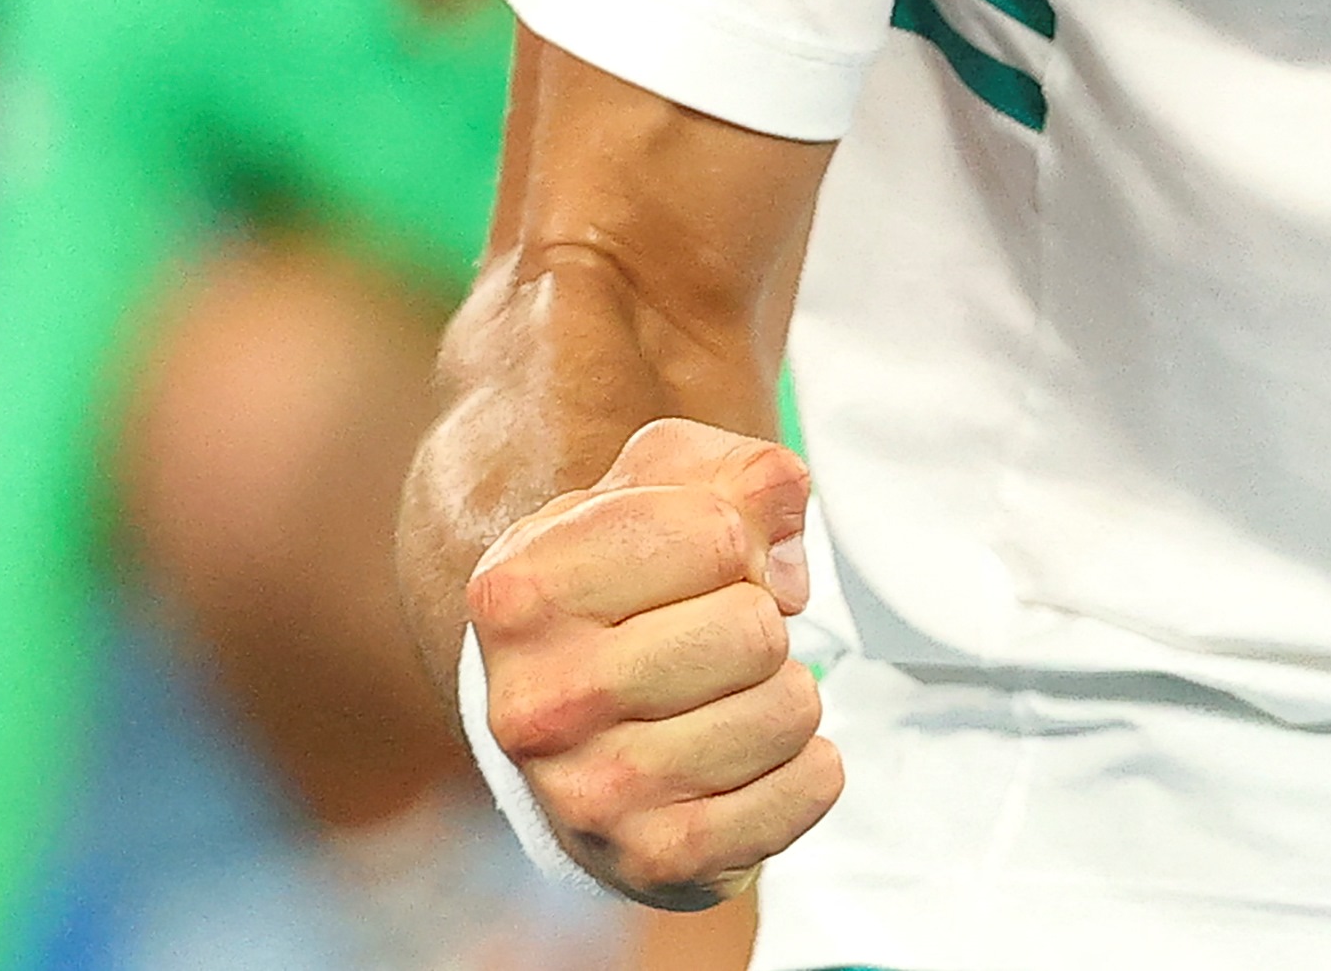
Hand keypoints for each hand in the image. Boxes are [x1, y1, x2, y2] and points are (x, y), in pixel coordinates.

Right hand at [468, 418, 846, 905]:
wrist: (564, 726)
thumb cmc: (618, 582)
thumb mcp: (657, 491)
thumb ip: (738, 469)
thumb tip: (782, 513)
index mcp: (521, 593)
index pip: (717, 534)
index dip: (733, 540)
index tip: (693, 566)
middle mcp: (539, 703)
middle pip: (755, 629)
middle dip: (760, 621)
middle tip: (711, 639)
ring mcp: (593, 796)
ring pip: (789, 708)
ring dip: (783, 692)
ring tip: (724, 696)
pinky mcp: (658, 861)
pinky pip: (809, 789)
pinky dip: (809, 765)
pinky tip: (752, 757)